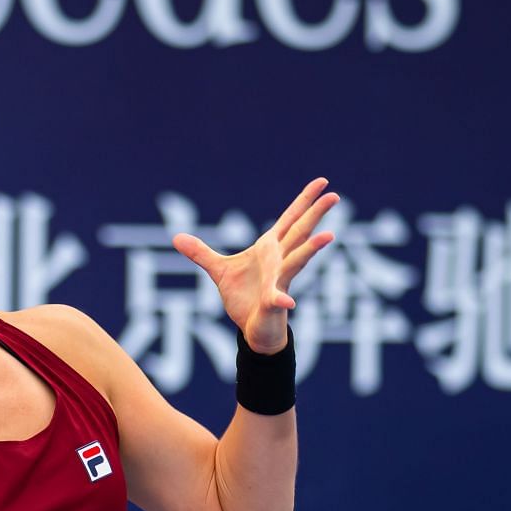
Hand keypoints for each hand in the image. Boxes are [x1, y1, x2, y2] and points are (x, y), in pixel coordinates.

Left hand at [172, 178, 337, 353]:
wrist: (251, 328)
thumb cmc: (244, 298)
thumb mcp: (219, 271)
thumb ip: (201, 253)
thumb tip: (176, 237)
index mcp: (270, 249)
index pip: (290, 219)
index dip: (304, 200)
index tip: (323, 182)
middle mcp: (279, 261)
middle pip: (300, 233)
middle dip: (316, 215)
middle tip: (334, 196)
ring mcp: (278, 281)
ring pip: (297, 261)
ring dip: (311, 249)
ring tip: (329, 236)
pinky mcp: (272, 302)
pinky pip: (277, 299)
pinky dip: (281, 300)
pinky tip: (288, 302)